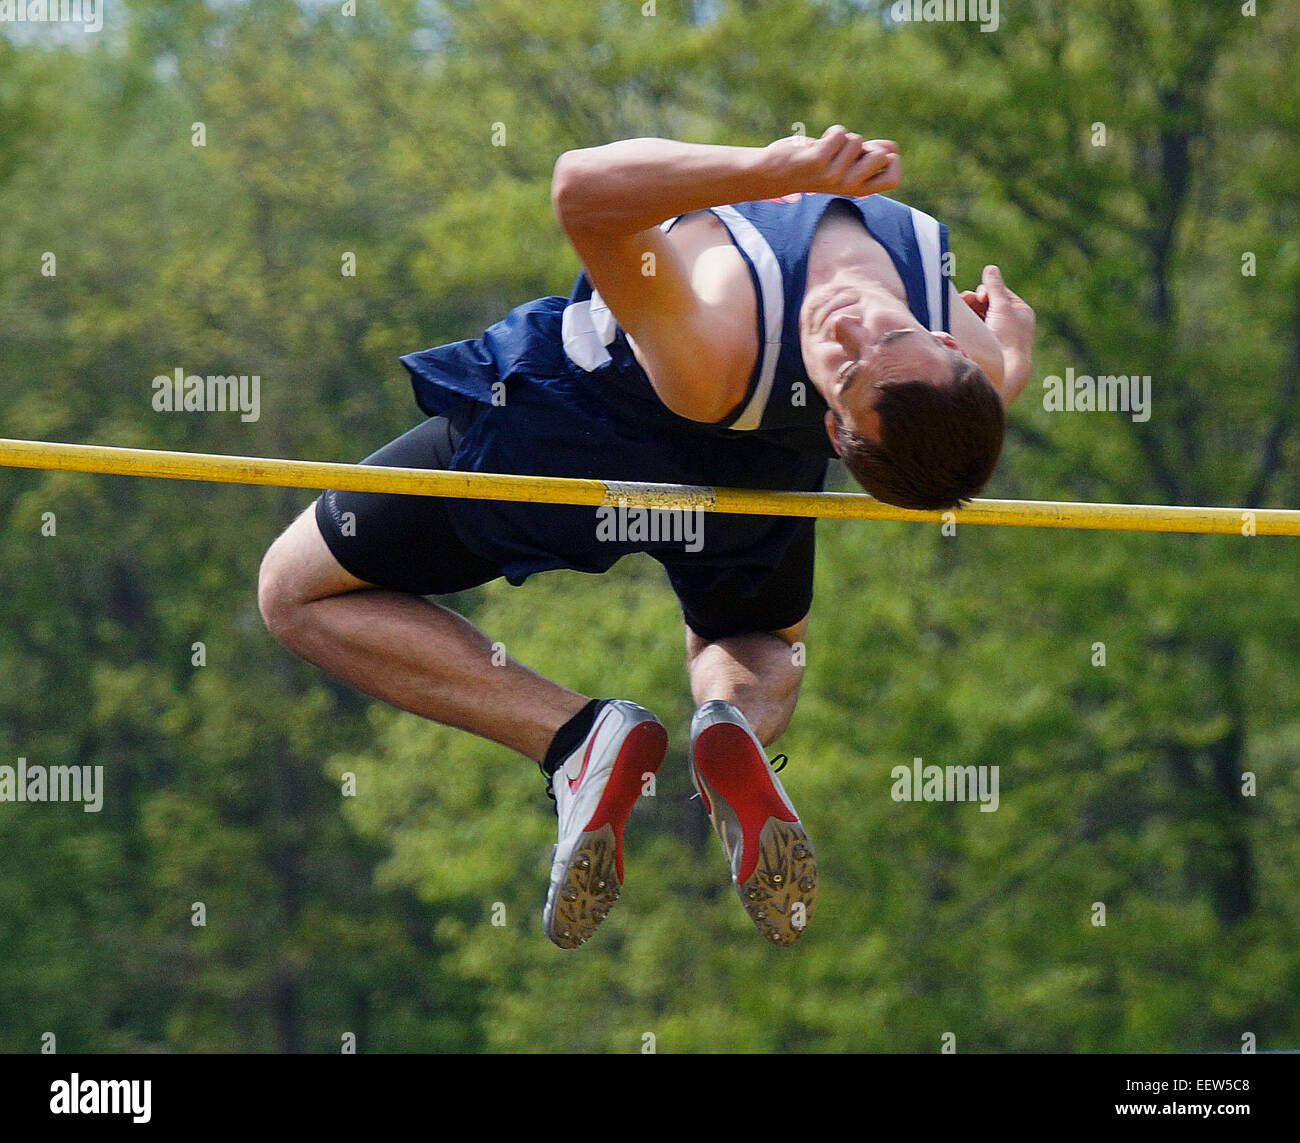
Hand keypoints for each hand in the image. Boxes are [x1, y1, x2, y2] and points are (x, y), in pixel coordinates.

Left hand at [765, 125, 900, 197]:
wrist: (774, 174)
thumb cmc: (812, 167)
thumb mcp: (844, 165)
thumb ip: (866, 157)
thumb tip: (891, 149)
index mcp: (857, 189)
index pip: (894, 180)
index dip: (890, 161)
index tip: (872, 153)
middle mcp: (847, 186)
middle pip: (881, 156)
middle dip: (864, 143)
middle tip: (842, 152)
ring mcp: (833, 175)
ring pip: (856, 140)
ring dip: (841, 138)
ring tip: (824, 150)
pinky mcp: (818, 162)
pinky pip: (839, 133)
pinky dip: (831, 132)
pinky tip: (816, 146)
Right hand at [971, 265, 1033, 402]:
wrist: (1005, 369)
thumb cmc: (1007, 337)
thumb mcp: (1002, 306)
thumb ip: (994, 287)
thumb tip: (990, 268)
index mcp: (1020, 311)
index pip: (999, 292)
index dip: (986, 292)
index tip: (980, 298)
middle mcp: (1011, 322)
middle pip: (987, 304)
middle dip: (973, 302)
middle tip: (962, 302)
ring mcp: (998, 334)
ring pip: (979, 316)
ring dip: (968, 312)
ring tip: (958, 312)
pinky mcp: (987, 345)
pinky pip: (974, 329)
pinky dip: (967, 324)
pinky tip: (958, 323)